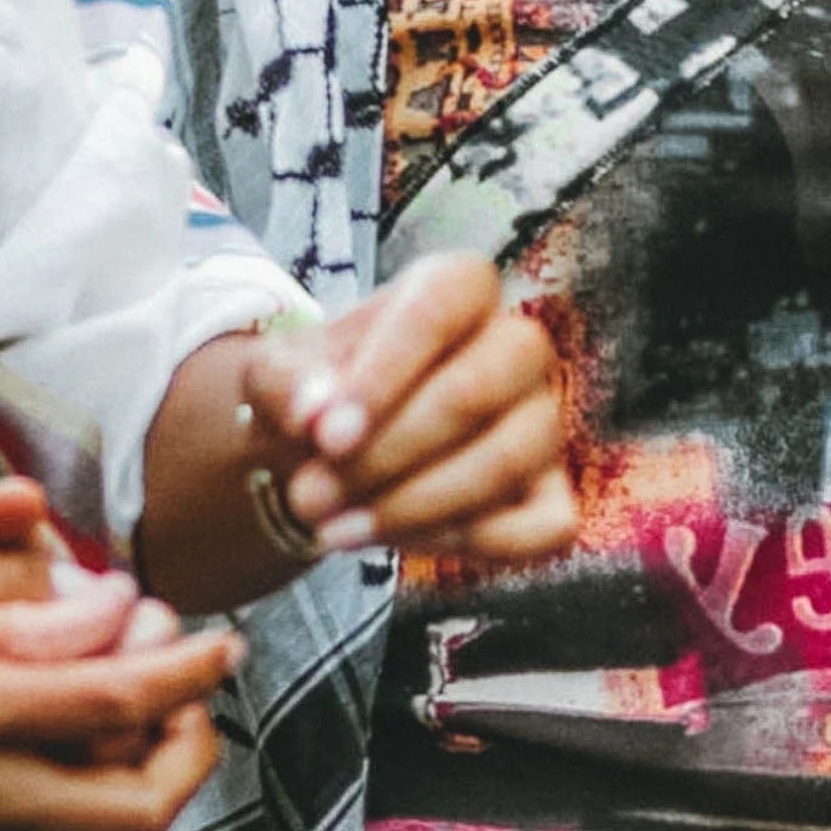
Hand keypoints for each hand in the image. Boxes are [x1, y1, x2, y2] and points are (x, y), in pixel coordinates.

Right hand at [0, 487, 236, 830]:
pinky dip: (77, 809)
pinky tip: (70, 750)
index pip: (114, 708)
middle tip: (188, 686)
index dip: (188, 674)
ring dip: (135, 783)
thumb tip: (65, 558)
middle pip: (127, 815)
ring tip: (138, 712)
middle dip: (185, 752)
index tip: (225, 642)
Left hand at [251, 252, 576, 562]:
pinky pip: (540, 526)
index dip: (386, 371)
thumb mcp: (277, 377)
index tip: (326, 436)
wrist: (332, 455)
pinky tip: (397, 542)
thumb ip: (285, 384)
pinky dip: (467, 542)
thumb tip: (316, 415)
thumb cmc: (319, 397)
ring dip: (414, 506)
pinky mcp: (553, 495)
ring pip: (509, 458)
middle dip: (388, 454)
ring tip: (333, 529)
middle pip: (476, 390)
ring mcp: (542, 419)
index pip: (440, 308)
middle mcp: (517, 344)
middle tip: (311, 497)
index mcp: (458, 288)